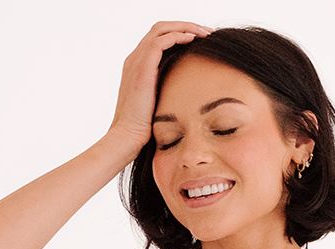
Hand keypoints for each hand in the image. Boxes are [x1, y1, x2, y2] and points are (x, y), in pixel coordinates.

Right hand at [107, 21, 215, 154]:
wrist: (128, 137)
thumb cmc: (144, 129)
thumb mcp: (159, 104)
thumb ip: (167, 92)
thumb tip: (188, 94)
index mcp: (138, 66)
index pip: (159, 39)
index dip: (180, 34)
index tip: (201, 41)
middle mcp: (135, 59)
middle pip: (161, 29)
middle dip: (185, 26)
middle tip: (206, 32)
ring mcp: (136, 61)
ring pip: (162, 29)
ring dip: (185, 27)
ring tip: (204, 33)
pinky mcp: (142, 67)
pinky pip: (160, 41)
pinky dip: (178, 36)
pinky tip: (193, 40)